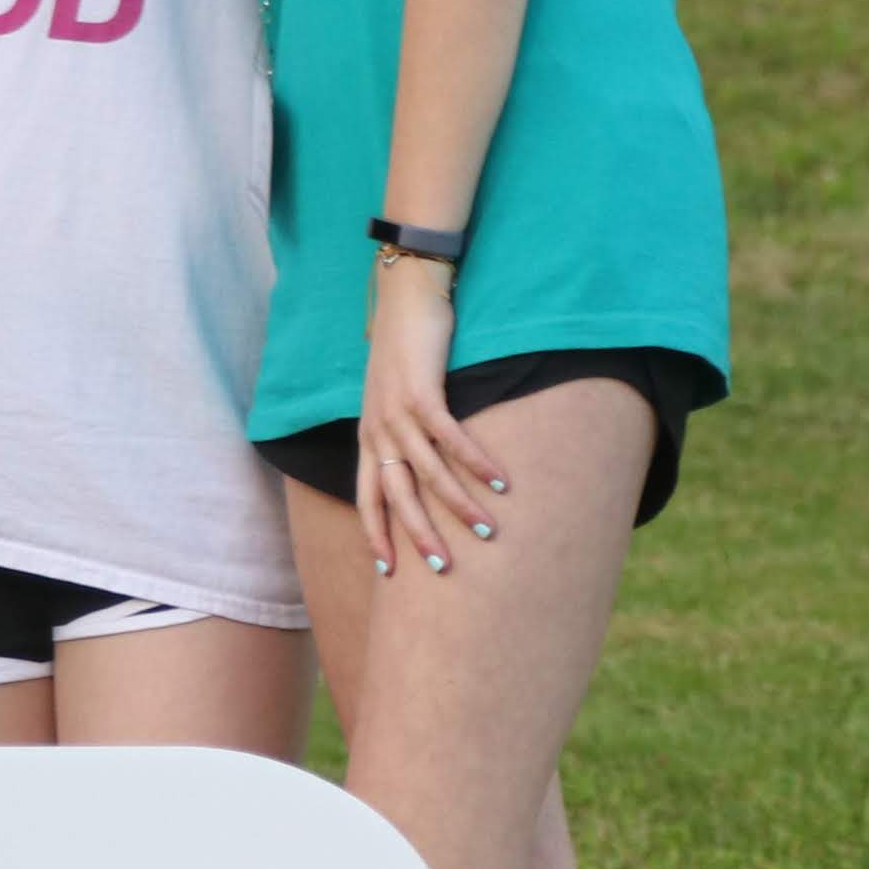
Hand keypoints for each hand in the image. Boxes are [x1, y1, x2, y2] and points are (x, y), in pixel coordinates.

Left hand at [355, 257, 503, 580]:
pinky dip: (475, 461)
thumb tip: (423, 468)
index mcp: (370, 437)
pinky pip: (450, 436)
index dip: (377, 536)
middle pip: (396, 496)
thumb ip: (404, 433)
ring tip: (486, 529)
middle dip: (420, 535)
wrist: (405, 295)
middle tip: (445, 568)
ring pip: (427, 472)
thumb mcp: (395, 398)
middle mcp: (378, 430)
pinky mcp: (422, 391)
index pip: (368, 499)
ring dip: (458, 503)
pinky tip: (501, 481)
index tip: (390, 573)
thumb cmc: (405, 349)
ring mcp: (397, 411)